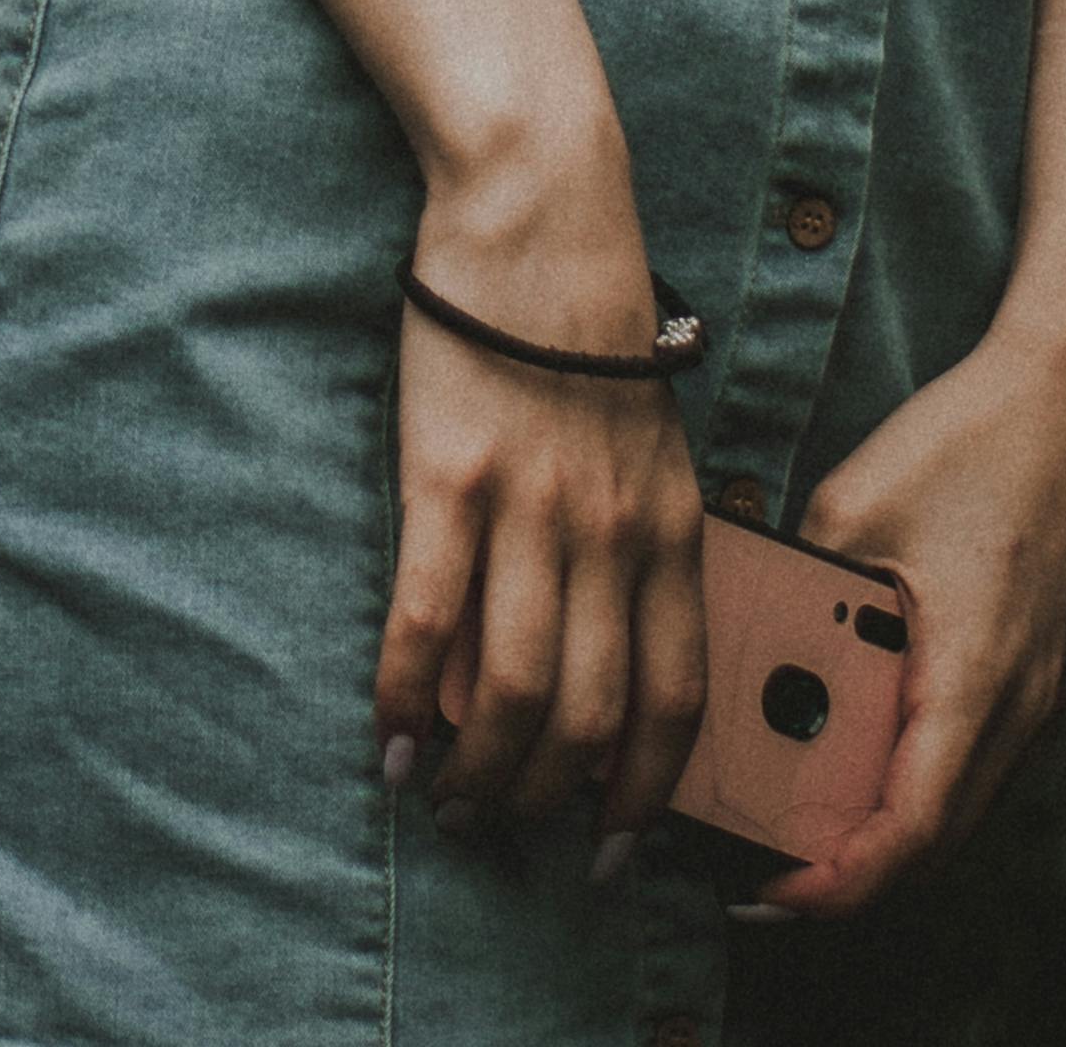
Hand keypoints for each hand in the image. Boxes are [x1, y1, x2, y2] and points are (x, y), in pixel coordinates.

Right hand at [375, 184, 711, 857]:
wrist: (539, 215)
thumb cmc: (590, 325)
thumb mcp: (654, 441)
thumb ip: (645, 539)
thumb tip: (611, 645)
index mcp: (673, 530)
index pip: (677, 701)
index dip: (644, 793)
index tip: (613, 849)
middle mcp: (612, 537)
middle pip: (586, 717)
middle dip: (543, 802)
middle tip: (499, 833)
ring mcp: (530, 511)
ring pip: (509, 690)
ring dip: (475, 771)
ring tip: (442, 802)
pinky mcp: (450, 478)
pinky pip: (427, 617)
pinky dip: (404, 695)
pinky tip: (388, 735)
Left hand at [748, 315, 1065, 918]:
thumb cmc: (968, 442)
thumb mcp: (853, 510)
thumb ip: (803, 590)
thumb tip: (745, 645)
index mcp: (976, 678)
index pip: (910, 827)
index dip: (837, 877)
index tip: (768, 889)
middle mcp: (1019, 706)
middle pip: (932, 836)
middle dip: (846, 868)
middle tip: (758, 864)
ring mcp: (1035, 692)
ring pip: (953, 800)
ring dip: (877, 823)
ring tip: (789, 817)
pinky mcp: (1031, 669)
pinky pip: (966, 754)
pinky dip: (906, 772)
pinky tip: (847, 746)